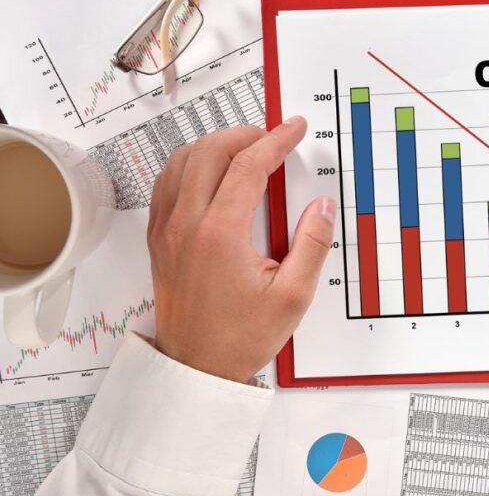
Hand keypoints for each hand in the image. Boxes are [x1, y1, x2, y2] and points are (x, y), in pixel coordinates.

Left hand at [147, 117, 335, 383]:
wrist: (197, 367)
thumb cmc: (241, 338)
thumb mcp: (293, 296)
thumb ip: (312, 244)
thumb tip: (322, 207)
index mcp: (220, 234)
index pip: (248, 166)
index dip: (276, 140)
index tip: (295, 128)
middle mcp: (187, 225)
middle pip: (209, 151)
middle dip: (244, 134)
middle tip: (272, 138)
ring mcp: (167, 230)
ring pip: (182, 161)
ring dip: (215, 146)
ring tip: (245, 151)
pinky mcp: (159, 240)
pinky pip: (167, 184)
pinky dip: (190, 165)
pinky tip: (210, 174)